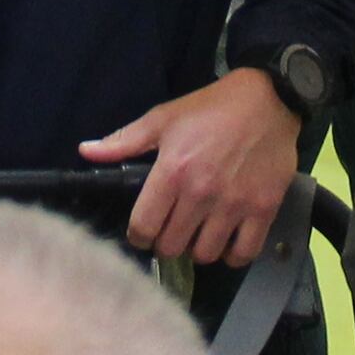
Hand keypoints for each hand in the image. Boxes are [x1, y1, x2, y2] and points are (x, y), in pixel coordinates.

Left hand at [84, 65, 296, 265]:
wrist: (268, 98)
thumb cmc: (211, 108)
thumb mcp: (163, 118)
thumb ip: (124, 140)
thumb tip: (86, 151)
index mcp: (172, 172)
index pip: (144, 227)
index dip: (138, 235)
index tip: (143, 231)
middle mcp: (201, 193)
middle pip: (171, 246)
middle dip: (166, 243)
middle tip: (172, 230)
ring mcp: (234, 204)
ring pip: (205, 254)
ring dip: (197, 249)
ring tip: (198, 234)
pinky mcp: (263, 209)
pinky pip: (243, 253)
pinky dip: (232, 255)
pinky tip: (227, 242)